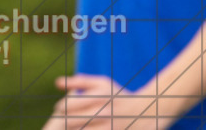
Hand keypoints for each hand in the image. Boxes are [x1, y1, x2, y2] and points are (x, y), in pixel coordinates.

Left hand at [43, 75, 165, 129]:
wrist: (148, 111)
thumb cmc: (120, 96)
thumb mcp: (102, 84)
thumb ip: (79, 81)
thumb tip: (57, 83)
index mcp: (99, 96)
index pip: (68, 105)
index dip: (60, 108)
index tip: (59, 110)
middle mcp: (104, 112)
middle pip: (72, 121)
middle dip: (63, 123)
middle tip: (62, 122)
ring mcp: (111, 126)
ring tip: (72, 128)